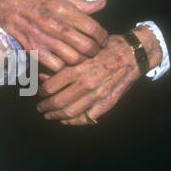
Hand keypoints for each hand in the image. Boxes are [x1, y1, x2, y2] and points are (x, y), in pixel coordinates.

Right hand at [0, 0, 107, 71]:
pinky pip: (55, 66)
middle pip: (85, 46)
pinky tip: (63, 60)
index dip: (102, 36)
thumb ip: (79, 2)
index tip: (103, 38)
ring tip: (81, 56)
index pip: (92, 27)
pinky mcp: (32, 49)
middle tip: (95, 49)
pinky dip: (62, 67)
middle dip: (95, 50)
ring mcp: (41, 38)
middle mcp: (52, 24)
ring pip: (72, 59)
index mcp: (61, 7)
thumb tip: (102, 4)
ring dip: (81, 60)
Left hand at [36, 28, 161, 124]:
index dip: (41, 93)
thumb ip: (63, 65)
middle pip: (58, 102)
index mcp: (78, 68)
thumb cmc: (106, 48)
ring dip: (57, 116)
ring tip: (50, 116)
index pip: (51, 87)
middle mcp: (87, 83)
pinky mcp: (109, 102)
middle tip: (40, 108)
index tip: (38, 94)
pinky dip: (75, 122)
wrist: (133, 53)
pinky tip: (67, 120)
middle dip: (45, 107)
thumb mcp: (83, 51)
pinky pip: (88, 118)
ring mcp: (98, 94)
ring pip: (71, 112)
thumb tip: (43, 77)